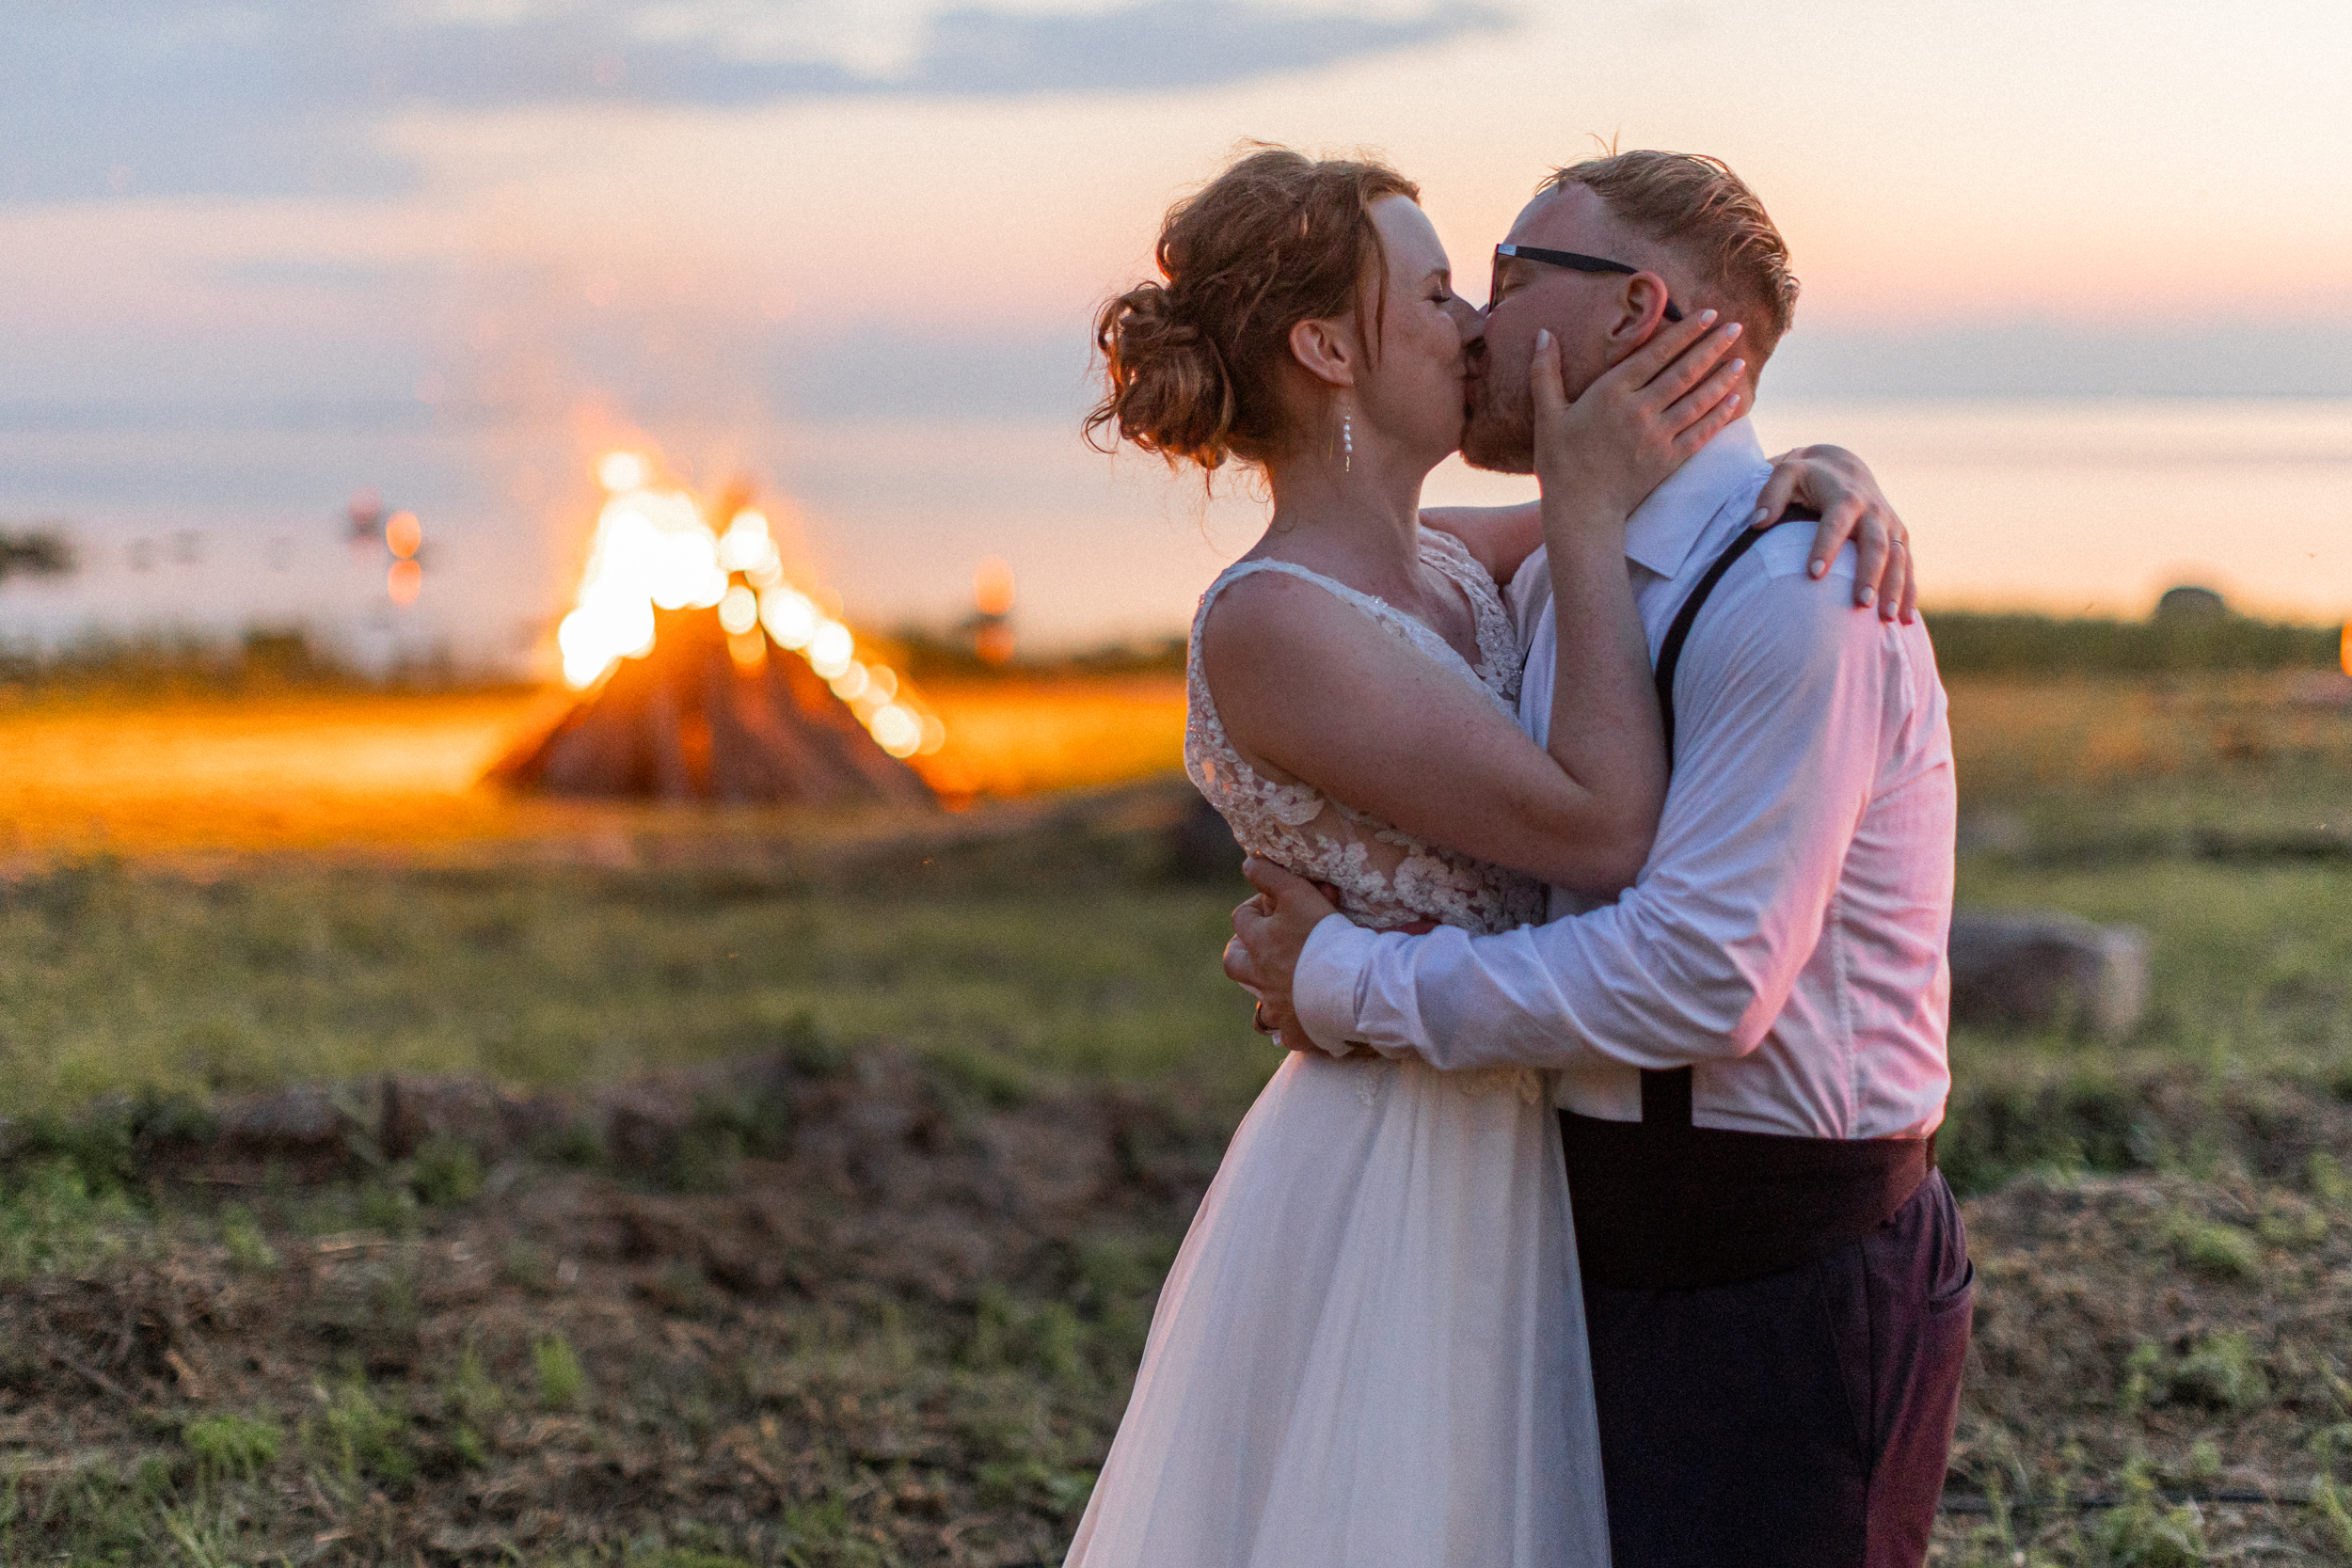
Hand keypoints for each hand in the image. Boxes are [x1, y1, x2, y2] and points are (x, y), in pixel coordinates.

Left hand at [1224, 857, 1339, 1050]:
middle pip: (1233, 963)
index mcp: (1261, 941)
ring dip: (1264, 995)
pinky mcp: (1294, 1032)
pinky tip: (1300, 1019)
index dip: (1256, 907)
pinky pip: (1283, 1033)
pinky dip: (1289, 1026)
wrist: (1352, 988)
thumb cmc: (1327, 937)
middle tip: (1263, 949)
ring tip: (1280, 987)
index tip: (1274, 905)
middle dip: (1242, 954)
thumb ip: (1271, 876)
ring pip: (1256, 1004)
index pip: (1242, 917)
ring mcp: (1276, 1007)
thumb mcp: (1300, 895)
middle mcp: (1261, 975)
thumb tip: (1248, 861)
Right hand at [1533, 310, 1747, 522]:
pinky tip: (1734, 401)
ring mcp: (1658, 436)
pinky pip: (1701, 432)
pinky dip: (1719, 415)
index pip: (1656, 354)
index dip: (1685, 332)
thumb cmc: (1560, 461)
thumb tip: (1542, 333)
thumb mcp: (1547, 414)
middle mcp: (1639, 410)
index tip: (1707, 315)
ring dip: (1722, 378)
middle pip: (1684, 372)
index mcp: (1611, 393)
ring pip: (1698, 400)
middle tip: (1735, 327)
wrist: (1580, 509)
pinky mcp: (1669, 460)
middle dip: (1713, 347)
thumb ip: (1545, 372)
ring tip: (1741, 360)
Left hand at [1753, 445, 1918, 621]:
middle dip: (1870, 573)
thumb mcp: (1787, 474)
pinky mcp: (1900, 538)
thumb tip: (1757, 523)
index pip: (1835, 522)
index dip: (1826, 546)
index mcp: (1844, 496)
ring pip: (1898, 557)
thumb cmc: (1807, 477)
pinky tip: (1905, 620)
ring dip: (1895, 588)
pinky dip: (1909, 591)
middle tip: (1861, 603)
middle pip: (1875, 544)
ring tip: (1886, 619)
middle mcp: (1873, 510)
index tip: (1813, 574)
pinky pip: (1908, 566)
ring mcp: (1890, 525)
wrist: (1844, 468)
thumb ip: (1771, 494)